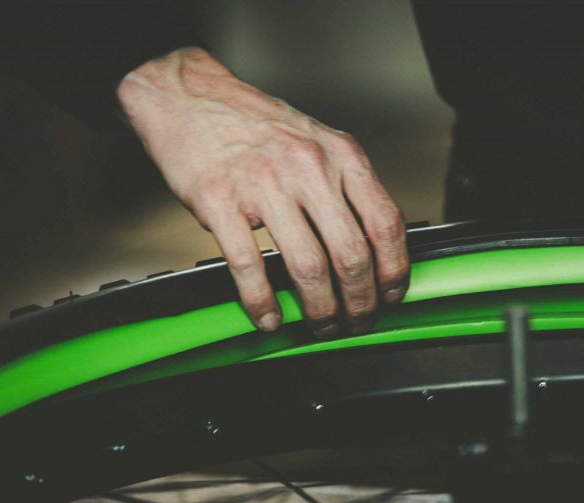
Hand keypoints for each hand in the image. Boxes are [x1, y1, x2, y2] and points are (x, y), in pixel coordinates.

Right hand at [116, 47, 408, 337]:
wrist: (189, 96)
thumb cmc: (254, 126)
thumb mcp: (316, 141)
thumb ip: (345, 186)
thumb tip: (370, 247)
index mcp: (339, 154)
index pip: (385, 223)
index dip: (394, 270)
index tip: (390, 295)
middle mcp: (308, 167)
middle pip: (351, 254)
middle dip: (360, 302)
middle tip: (357, 321)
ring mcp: (264, 184)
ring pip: (308, 266)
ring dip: (320, 310)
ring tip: (320, 326)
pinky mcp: (221, 201)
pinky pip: (249, 266)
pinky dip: (263, 303)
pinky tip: (269, 319)